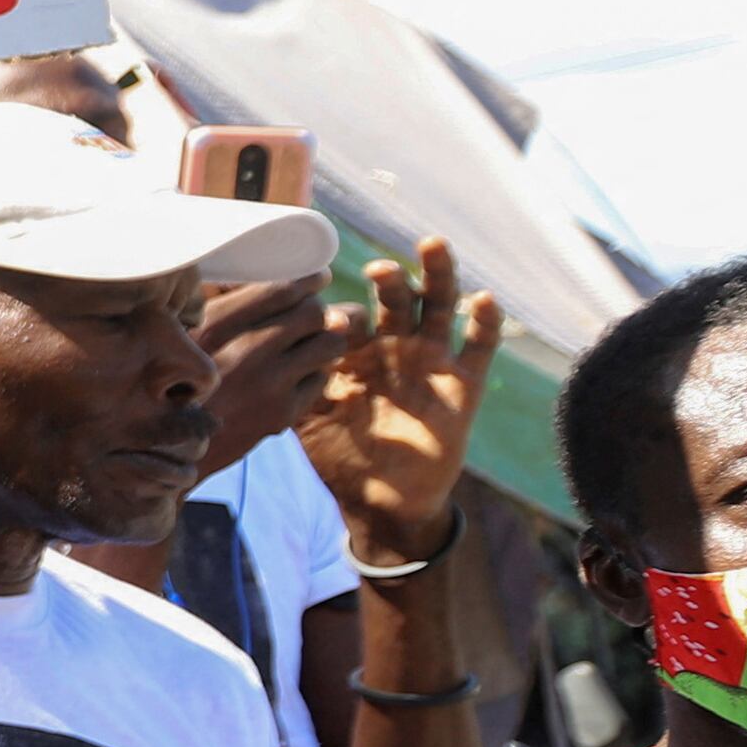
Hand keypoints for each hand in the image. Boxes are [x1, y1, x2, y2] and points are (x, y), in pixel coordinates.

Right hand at [189, 273, 341, 476]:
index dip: (307, 279)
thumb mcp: (185, 335)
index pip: (279, 289)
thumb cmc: (171, 384)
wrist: (168, 450)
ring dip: (323, 339)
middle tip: (310, 314)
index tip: (317, 277)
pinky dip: (314, 373)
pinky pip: (321, 379)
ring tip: (307, 344)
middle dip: (317, 309)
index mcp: (215, 325)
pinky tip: (293, 376)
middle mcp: (244, 351)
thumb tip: (282, 285)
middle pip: (313, 312)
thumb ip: (226, 306)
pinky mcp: (282, 414)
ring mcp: (268, 385)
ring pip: (329, 344)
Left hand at [299, 236, 502, 568]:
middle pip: (396, 298)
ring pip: (438, 306)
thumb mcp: (308, 419)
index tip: (327, 318)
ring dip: (438, 274)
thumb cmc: (340, 457)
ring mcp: (430, 360)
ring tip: (432, 245)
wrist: (383, 501)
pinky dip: (486, 322)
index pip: (350, 315)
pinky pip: (480, 346)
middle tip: (377, 270)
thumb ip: (292, 383)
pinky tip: (484, 299)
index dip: (342, 313)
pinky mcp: (464, 382)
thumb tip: (260, 351)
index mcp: (354, 351)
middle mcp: (393, 346)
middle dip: (389, 278)